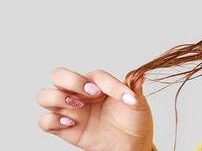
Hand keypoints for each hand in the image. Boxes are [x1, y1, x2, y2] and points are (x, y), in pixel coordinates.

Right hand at [37, 67, 153, 150]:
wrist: (131, 144)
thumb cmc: (133, 120)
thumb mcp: (137, 103)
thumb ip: (134, 88)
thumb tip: (141, 74)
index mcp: (96, 83)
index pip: (94, 75)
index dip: (107, 83)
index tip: (124, 97)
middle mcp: (79, 93)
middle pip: (58, 75)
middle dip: (71, 81)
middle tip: (92, 94)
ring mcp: (69, 110)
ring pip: (44, 96)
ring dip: (58, 98)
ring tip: (79, 106)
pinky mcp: (63, 128)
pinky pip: (44, 121)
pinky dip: (52, 120)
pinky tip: (72, 123)